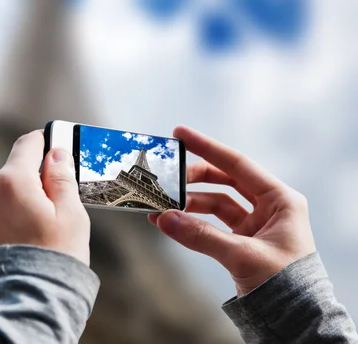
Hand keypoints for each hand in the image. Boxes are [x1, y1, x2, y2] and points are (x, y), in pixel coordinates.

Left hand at [0, 131, 90, 264]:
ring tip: (40, 228)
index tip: (57, 146)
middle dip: (35, 179)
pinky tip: (24, 238)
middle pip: (14, 171)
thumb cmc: (54, 260)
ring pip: (2, 193)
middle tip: (57, 200)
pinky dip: (7, 218)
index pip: (27, 145)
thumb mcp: (71, 215)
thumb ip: (61, 178)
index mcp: (11, 182)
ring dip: (20, 199)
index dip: (45, 142)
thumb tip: (56, 153)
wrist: (26, 306)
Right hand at [149, 126, 315, 295]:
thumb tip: (165, 219)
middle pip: (223, 180)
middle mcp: (268, 207)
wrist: (294, 321)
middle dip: (193, 179)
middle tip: (167, 177)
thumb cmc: (285, 285)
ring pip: (215, 203)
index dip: (207, 147)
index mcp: (281, 200)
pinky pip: (212, 224)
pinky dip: (191, 222)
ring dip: (188, 204)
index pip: (237, 164)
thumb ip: (202, 236)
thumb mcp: (243, 256)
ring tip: (160, 207)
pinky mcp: (243, 240)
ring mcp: (255, 223)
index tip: (181, 134)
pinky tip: (169, 222)